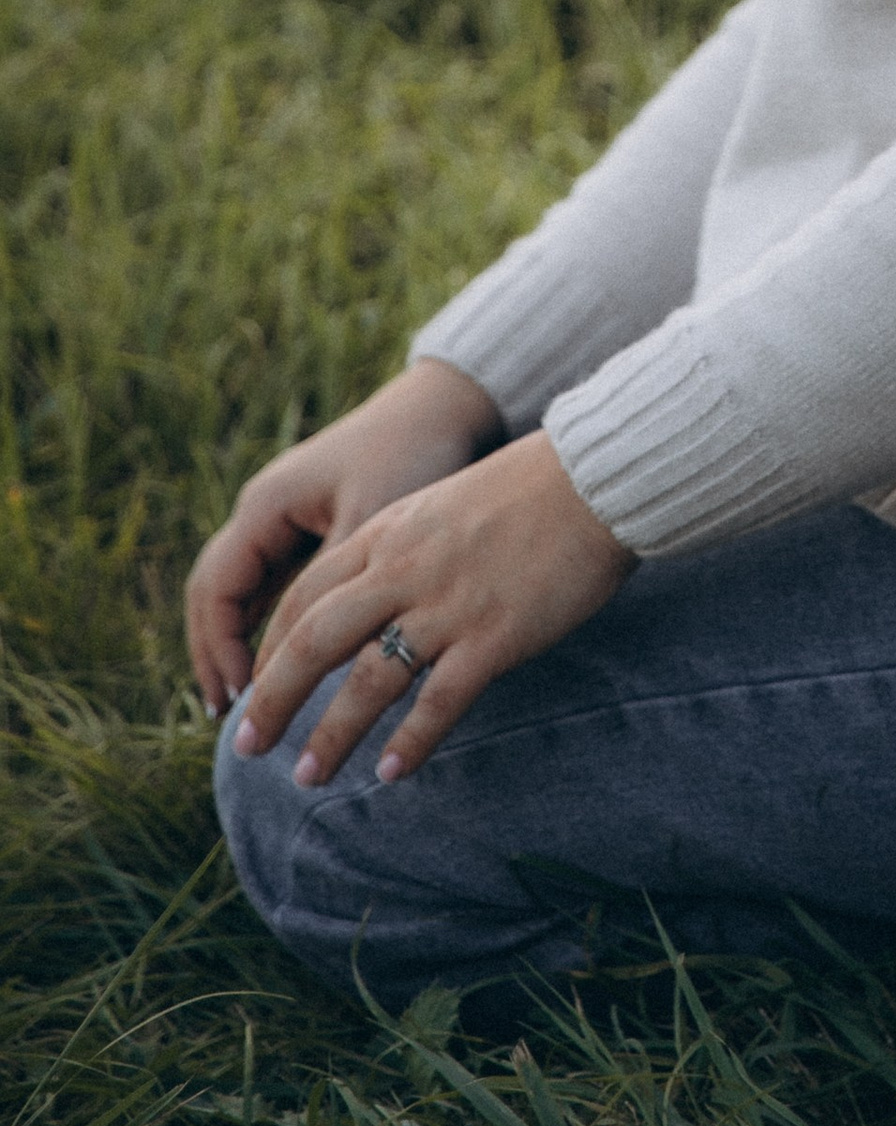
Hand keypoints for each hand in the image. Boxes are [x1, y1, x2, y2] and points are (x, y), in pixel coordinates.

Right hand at [187, 359, 501, 715]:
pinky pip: (278, 586)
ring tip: (256, 708)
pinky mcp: (316, 527)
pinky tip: (294, 669)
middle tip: (234, 719)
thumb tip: (309, 665)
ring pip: (245, 594)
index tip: (241, 700)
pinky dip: (275, 627)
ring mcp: (287, 519)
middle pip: (217, 595)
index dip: (219, 649)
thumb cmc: (412, 454)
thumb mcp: (373, 523)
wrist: (449, 406)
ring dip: (243, 646)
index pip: (216, 589)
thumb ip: (338, 589)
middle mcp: (265, 512)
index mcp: (266, 505)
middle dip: (218, 656)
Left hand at [227, 432, 636, 788]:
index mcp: (389, 532)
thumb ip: (409, 546)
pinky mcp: (495, 635)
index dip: (271, 647)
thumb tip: (383, 594)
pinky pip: (438, 700)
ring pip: (366, 681)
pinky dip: (410, 742)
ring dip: (330, 735)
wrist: (600, 474)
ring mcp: (448, 604)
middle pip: (313, 640)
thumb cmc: (535, 487)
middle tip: (246, 746)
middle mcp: (405, 569)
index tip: (255, 687)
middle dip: (273, 698)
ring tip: (308, 777)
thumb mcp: (446, 503)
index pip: (305, 594)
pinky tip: (392, 774)